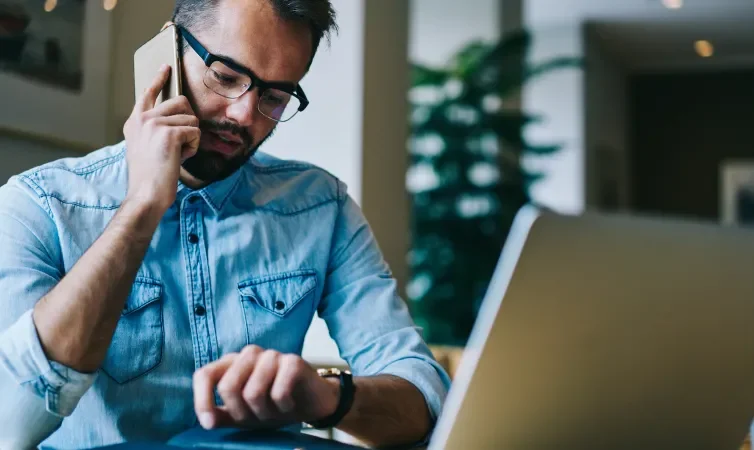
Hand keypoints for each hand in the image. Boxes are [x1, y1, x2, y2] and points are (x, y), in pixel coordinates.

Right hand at [123, 64, 200, 213]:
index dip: (159, 79)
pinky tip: (179, 159)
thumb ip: (154, 130)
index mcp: (134, 122)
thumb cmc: (150, 177)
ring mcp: (154, 123)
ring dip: (191, 139)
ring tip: (175, 155)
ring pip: (192, 120)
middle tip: (178, 145)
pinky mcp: (169, 133)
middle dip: (188, 123)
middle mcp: (142, 118)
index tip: (167, 67)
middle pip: (181, 103)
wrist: (146, 194)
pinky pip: (195, 132)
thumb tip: (177, 118)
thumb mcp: (144, 147)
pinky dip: (193, 148)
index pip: (148, 94)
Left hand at [193, 346, 339, 429]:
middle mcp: (249, 354)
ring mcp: (271, 355)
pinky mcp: (293, 361)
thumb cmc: (274, 406)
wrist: (312, 403)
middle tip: (255, 417)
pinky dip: (283, 408)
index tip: (208, 423)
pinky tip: (289, 405)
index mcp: (232, 363)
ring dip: (264, 413)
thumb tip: (206, 421)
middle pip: (228, 387)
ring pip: (253, 392)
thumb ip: (222, 415)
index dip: (202, 400)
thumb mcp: (244, 415)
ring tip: (274, 412)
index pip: (205, 375)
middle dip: (240, 412)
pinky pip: (278, 392)